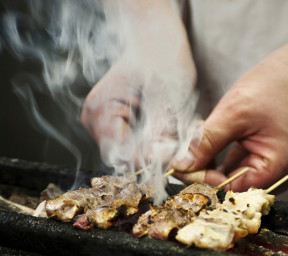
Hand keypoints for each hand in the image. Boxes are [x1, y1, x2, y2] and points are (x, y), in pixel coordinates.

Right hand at [80, 1, 196, 170]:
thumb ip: (163, 133)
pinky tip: (161, 131)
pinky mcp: (112, 120)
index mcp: (101, 109)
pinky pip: (128, 141)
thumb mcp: (169, 96)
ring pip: (126, 150)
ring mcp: (101, 119)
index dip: (147, 165)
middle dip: (149, 157)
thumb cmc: (161, 58)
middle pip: (121, 155)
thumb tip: (161, 163)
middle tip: (175, 149)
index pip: (120, 155)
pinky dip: (146, 142)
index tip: (172, 167)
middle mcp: (94, 118)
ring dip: (149, 150)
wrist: (155, 39)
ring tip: (170, 136)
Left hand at [173, 29, 287, 190]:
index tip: (181, 167)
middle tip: (181, 156)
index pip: (232, 189)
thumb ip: (207, 142)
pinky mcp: (255, 154)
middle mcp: (272, 173)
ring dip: (207, 161)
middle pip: (228, 184)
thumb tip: (183, 165)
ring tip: (193, 144)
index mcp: (275, 168)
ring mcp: (263, 163)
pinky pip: (230, 162)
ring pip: (226, 173)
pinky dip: (215, 154)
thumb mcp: (234, 115)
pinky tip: (204, 142)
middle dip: (203, 170)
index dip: (204, 180)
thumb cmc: (272, 88)